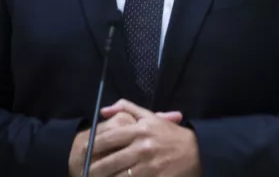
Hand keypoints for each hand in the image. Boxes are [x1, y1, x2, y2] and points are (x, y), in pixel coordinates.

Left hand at [68, 105, 183, 176]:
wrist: (197, 152)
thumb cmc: (170, 134)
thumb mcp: (150, 117)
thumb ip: (127, 109)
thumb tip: (103, 111)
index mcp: (140, 130)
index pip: (108, 139)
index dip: (91, 147)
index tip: (82, 152)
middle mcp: (142, 147)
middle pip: (109, 161)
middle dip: (93, 169)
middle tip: (84, 172)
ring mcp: (148, 166)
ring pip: (117, 176)